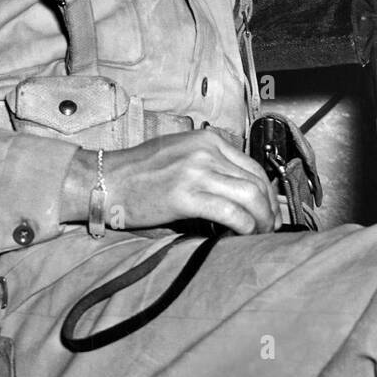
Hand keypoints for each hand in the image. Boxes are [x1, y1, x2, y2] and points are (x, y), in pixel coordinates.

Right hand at [63, 128, 280, 235]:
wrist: (105, 180)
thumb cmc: (139, 171)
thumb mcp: (181, 152)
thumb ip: (210, 162)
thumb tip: (238, 186)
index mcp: (208, 140)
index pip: (253, 166)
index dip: (267, 191)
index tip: (269, 208)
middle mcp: (207, 152)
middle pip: (256, 181)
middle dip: (269, 207)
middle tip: (270, 226)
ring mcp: (197, 172)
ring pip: (249, 196)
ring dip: (261, 219)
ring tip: (259, 233)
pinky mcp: (186, 196)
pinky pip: (229, 213)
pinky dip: (243, 226)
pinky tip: (241, 235)